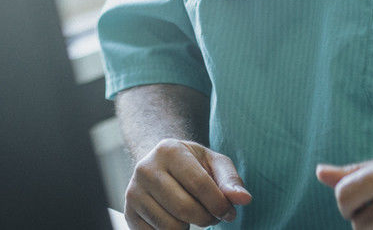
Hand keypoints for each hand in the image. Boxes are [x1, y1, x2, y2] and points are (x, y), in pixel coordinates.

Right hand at [124, 139, 251, 228]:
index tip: (228, 212)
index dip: (220, 204)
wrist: (159, 164)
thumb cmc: (192, 165)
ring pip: (171, 227)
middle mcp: (146, 168)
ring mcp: (134, 192)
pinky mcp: (129, 213)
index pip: (200, 185)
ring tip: (192, 214)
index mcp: (169, 150)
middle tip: (211, 215)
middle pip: (185, 209)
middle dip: (207, 218)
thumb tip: (243, 199)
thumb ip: (230, 180)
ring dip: (189, 227)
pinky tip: (175, 219)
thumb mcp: (214, 163)